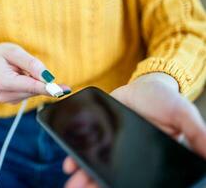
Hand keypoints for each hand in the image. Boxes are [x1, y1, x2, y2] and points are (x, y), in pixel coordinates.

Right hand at [0, 43, 69, 103]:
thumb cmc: (1, 55)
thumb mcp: (14, 51)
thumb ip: (31, 64)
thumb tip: (48, 78)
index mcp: (1, 81)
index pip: (30, 86)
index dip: (48, 88)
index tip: (62, 91)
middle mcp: (4, 95)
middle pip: (34, 89)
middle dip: (40, 79)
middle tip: (31, 65)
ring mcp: (9, 100)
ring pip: (35, 91)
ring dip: (35, 80)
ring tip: (21, 70)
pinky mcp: (14, 101)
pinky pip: (32, 92)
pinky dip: (32, 84)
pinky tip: (22, 77)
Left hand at [63, 72, 205, 187]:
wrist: (145, 85)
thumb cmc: (165, 101)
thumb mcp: (183, 115)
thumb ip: (196, 133)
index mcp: (148, 155)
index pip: (133, 177)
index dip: (118, 185)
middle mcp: (128, 154)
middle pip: (111, 174)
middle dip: (95, 184)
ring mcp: (112, 143)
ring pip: (96, 163)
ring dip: (83, 175)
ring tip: (72, 182)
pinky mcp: (100, 131)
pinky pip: (88, 146)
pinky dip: (77, 155)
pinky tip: (69, 163)